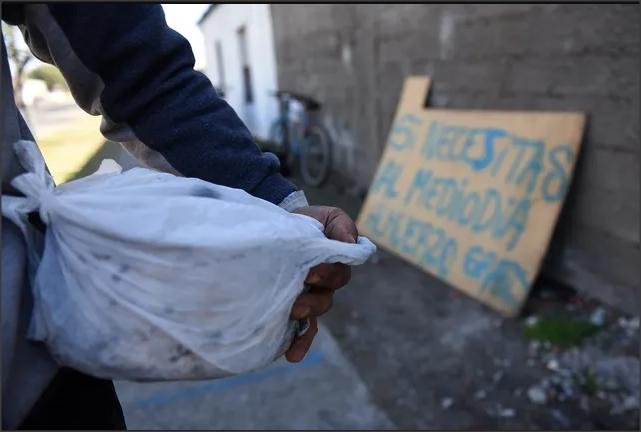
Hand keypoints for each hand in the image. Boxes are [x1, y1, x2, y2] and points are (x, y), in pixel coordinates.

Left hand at [285, 206, 357, 361]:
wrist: (281, 226)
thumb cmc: (309, 222)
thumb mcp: (327, 217)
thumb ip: (341, 227)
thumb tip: (351, 242)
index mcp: (336, 264)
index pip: (339, 273)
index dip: (328, 274)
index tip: (311, 270)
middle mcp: (325, 285)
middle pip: (327, 298)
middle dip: (314, 299)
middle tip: (298, 296)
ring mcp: (310, 298)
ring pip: (315, 313)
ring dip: (306, 315)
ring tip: (293, 313)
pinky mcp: (294, 308)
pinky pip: (302, 331)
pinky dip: (299, 343)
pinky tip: (291, 355)